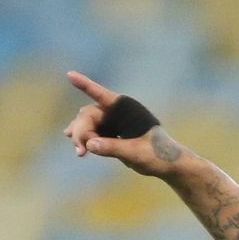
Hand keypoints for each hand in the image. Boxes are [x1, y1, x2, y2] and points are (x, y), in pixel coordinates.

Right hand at [64, 70, 185, 177]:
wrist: (168, 164)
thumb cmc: (157, 155)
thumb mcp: (135, 153)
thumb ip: (112, 148)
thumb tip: (89, 144)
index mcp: (127, 109)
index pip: (102, 96)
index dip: (85, 85)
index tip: (70, 75)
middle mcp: (119, 112)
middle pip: (89, 115)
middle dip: (81, 130)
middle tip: (81, 150)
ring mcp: (115, 122)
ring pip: (89, 124)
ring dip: (81, 136)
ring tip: (79, 152)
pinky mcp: (113, 133)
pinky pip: (93, 132)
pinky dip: (85, 140)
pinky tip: (78, 147)